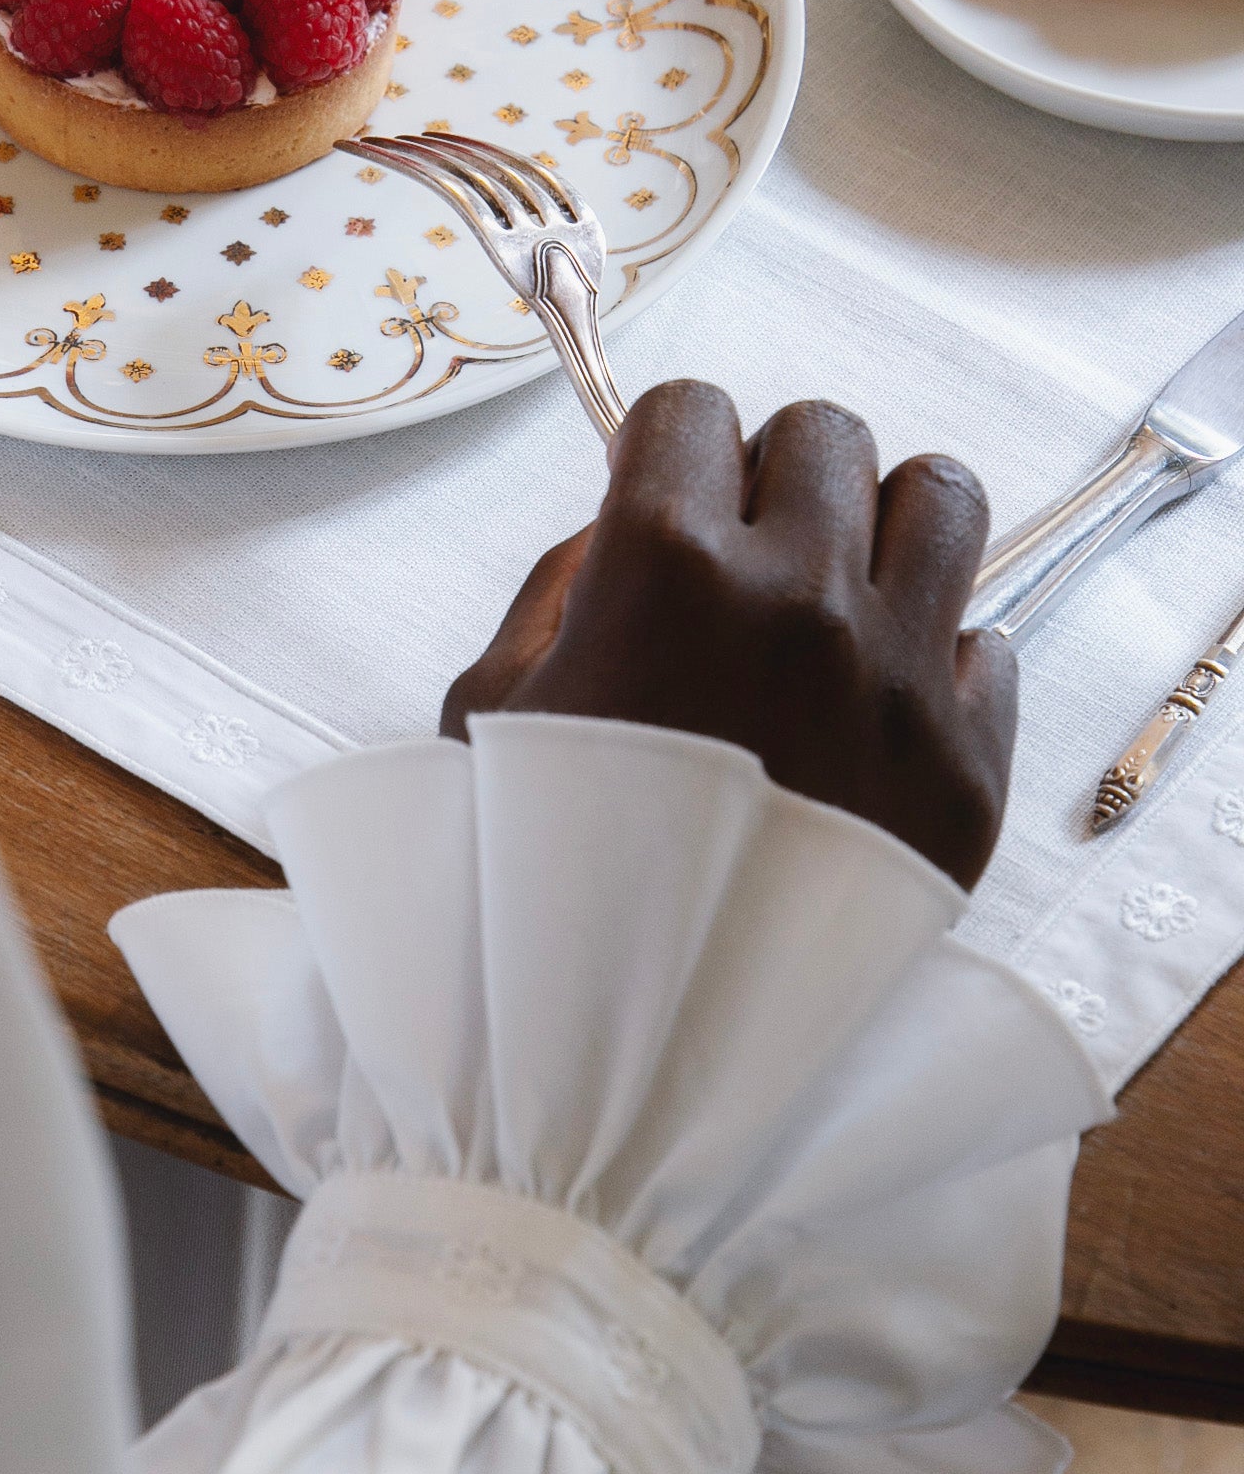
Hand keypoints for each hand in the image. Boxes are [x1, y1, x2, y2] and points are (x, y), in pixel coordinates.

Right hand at [441, 380, 1015, 887]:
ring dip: (880, 529)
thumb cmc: (531, 883)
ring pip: (940, 499)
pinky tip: (867, 716)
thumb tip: (621, 528)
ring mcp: (900, 679)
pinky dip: (932, 660)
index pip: (692, 407)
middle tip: (742, 560)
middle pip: (825, 433)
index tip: (659, 503)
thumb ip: (554, 589)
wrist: (628, 1066)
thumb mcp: (484, 714)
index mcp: (664, 565)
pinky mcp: (968, 766)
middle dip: (772, 478)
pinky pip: (987, 641)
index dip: (664, 451)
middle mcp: (799, 597)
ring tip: (835, 599)